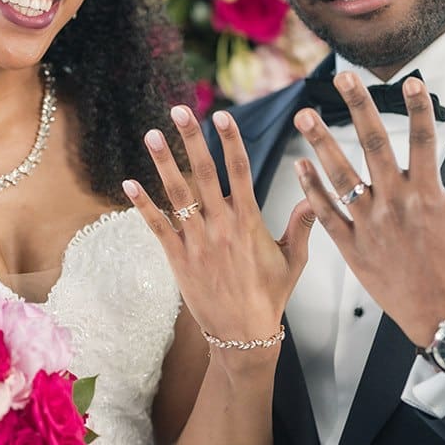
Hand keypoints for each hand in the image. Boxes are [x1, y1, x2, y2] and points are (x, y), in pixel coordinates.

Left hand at [122, 104, 314, 343]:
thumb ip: (302, 225)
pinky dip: (143, 204)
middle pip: (205, 173)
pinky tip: (129, 183)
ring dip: (164, 163)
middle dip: (191, 139)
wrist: (243, 333)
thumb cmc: (270, 296)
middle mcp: (222, 226)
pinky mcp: (178, 258)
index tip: (223, 116)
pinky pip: (157, 226)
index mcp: (249, 221)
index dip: (230, 141)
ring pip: (178, 194)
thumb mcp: (293, 260)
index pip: (240, 171)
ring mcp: (197, 241)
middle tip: (180, 111)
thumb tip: (315, 197)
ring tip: (152, 135)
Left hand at [293, 72, 444, 347]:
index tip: (411, 80)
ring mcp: (370, 226)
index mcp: (429, 195)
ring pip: (341, 177)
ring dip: (321, 144)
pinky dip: (312, 191)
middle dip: (358, 108)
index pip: (425, 139)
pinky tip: (299, 166)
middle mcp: (396, 205)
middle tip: (344, 77)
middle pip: (374, 146)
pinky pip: (327, 215)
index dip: (419, 108)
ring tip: (305, 115)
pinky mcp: (353, 249)